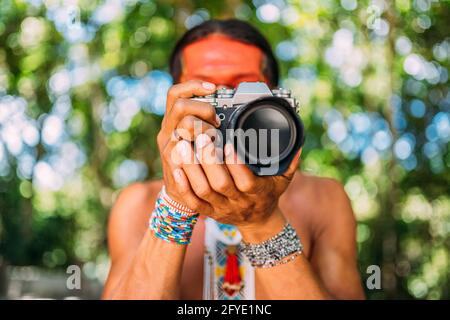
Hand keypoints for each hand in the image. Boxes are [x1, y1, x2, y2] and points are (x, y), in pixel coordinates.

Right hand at [157, 80, 221, 211]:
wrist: (182, 194)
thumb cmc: (194, 163)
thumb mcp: (197, 138)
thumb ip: (206, 122)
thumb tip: (229, 107)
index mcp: (172, 121)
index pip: (175, 94)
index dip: (193, 87)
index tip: (213, 88)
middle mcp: (167, 131)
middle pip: (180, 106)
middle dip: (203, 109)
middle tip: (217, 121)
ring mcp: (168, 147)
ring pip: (184, 124)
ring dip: (205, 127)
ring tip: (216, 137)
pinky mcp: (172, 163)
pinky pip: (185, 148)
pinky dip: (203, 146)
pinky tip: (215, 148)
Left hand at [172, 132, 301, 228]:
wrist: (258, 221)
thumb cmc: (269, 194)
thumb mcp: (283, 179)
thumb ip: (289, 161)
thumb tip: (298, 142)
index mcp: (257, 192)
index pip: (246, 180)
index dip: (236, 164)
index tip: (228, 142)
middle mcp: (238, 202)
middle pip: (220, 184)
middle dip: (209, 160)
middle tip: (200, 137)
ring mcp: (221, 208)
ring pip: (203, 191)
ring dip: (192, 169)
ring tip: (183, 146)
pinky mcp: (209, 212)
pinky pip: (193, 202)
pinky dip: (184, 186)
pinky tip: (176, 168)